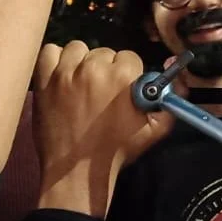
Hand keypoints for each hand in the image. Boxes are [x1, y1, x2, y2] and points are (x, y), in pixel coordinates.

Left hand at [33, 41, 172, 217]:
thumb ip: (169, 103)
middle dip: (105, 68)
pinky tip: (62, 75)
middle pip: (104, 52)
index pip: (129, 57)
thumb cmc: (116, 151)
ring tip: (82, 82)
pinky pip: (50, 52)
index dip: (127, 73)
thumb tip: (176, 84)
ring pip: (78, 49)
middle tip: (102, 91)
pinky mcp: (45, 80)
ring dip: (82, 62)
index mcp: (123, 76)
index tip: (122, 87)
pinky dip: (56, 60)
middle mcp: (94, 68)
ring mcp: (66, 73)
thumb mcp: (154, 131)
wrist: (76, 172)